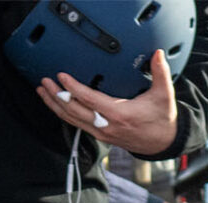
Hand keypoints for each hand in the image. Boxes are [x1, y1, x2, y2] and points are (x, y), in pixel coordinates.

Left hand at [39, 49, 179, 157]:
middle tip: (45, 82)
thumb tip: (157, 53)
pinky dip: (63, 114)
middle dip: (57, 96)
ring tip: (43, 91)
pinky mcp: (100, 136)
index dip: (73, 88)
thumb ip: (160, 73)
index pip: (90, 100)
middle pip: (74, 111)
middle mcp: (106, 125)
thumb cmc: (161, 119)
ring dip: (55, 105)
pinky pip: (76, 124)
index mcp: (119, 114)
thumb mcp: (164, 95)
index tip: (61, 76)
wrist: (162, 143)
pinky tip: (55, 104)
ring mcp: (101, 133)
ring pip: (72, 120)